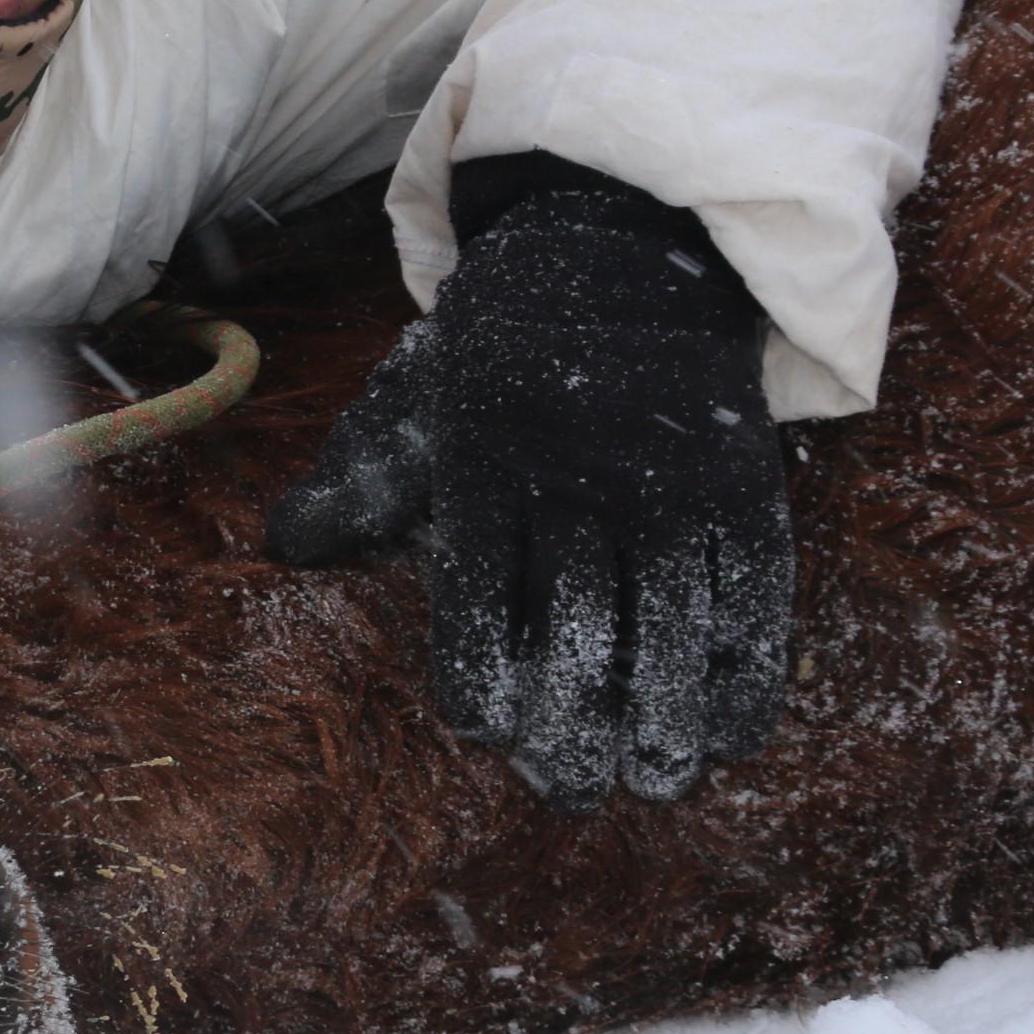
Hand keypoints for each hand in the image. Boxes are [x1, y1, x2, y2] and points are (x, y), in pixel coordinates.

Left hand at [266, 157, 790, 810]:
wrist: (628, 244)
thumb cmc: (505, 350)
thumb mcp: (423, 399)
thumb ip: (363, 482)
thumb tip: (282, 547)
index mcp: (491, 461)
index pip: (482, 583)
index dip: (484, 665)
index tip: (484, 727)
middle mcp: (581, 475)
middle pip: (580, 617)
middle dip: (577, 718)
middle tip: (571, 789)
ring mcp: (669, 480)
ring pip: (670, 613)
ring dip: (663, 709)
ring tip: (650, 779)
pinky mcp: (740, 481)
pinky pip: (751, 586)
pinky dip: (747, 665)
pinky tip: (731, 734)